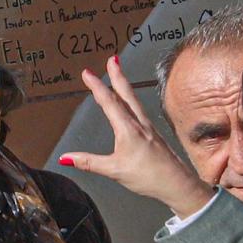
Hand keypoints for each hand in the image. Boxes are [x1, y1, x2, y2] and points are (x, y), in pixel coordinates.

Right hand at [57, 57, 216, 218]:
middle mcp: (139, 123)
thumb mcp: (114, 170)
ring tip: (119, 73)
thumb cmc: (148, 177)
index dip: (97, 86)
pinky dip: (131, 99)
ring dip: (124, 84)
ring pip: (134, 100)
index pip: (109, 102)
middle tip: (112, 59)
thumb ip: (89, 162)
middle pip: (126, 94)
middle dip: (117, 75)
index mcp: (128, 129)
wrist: (177, 184)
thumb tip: (64, 158)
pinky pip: (139, 110)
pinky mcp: (153, 133)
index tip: (87, 72)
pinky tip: (131, 102)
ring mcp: (148, 127)